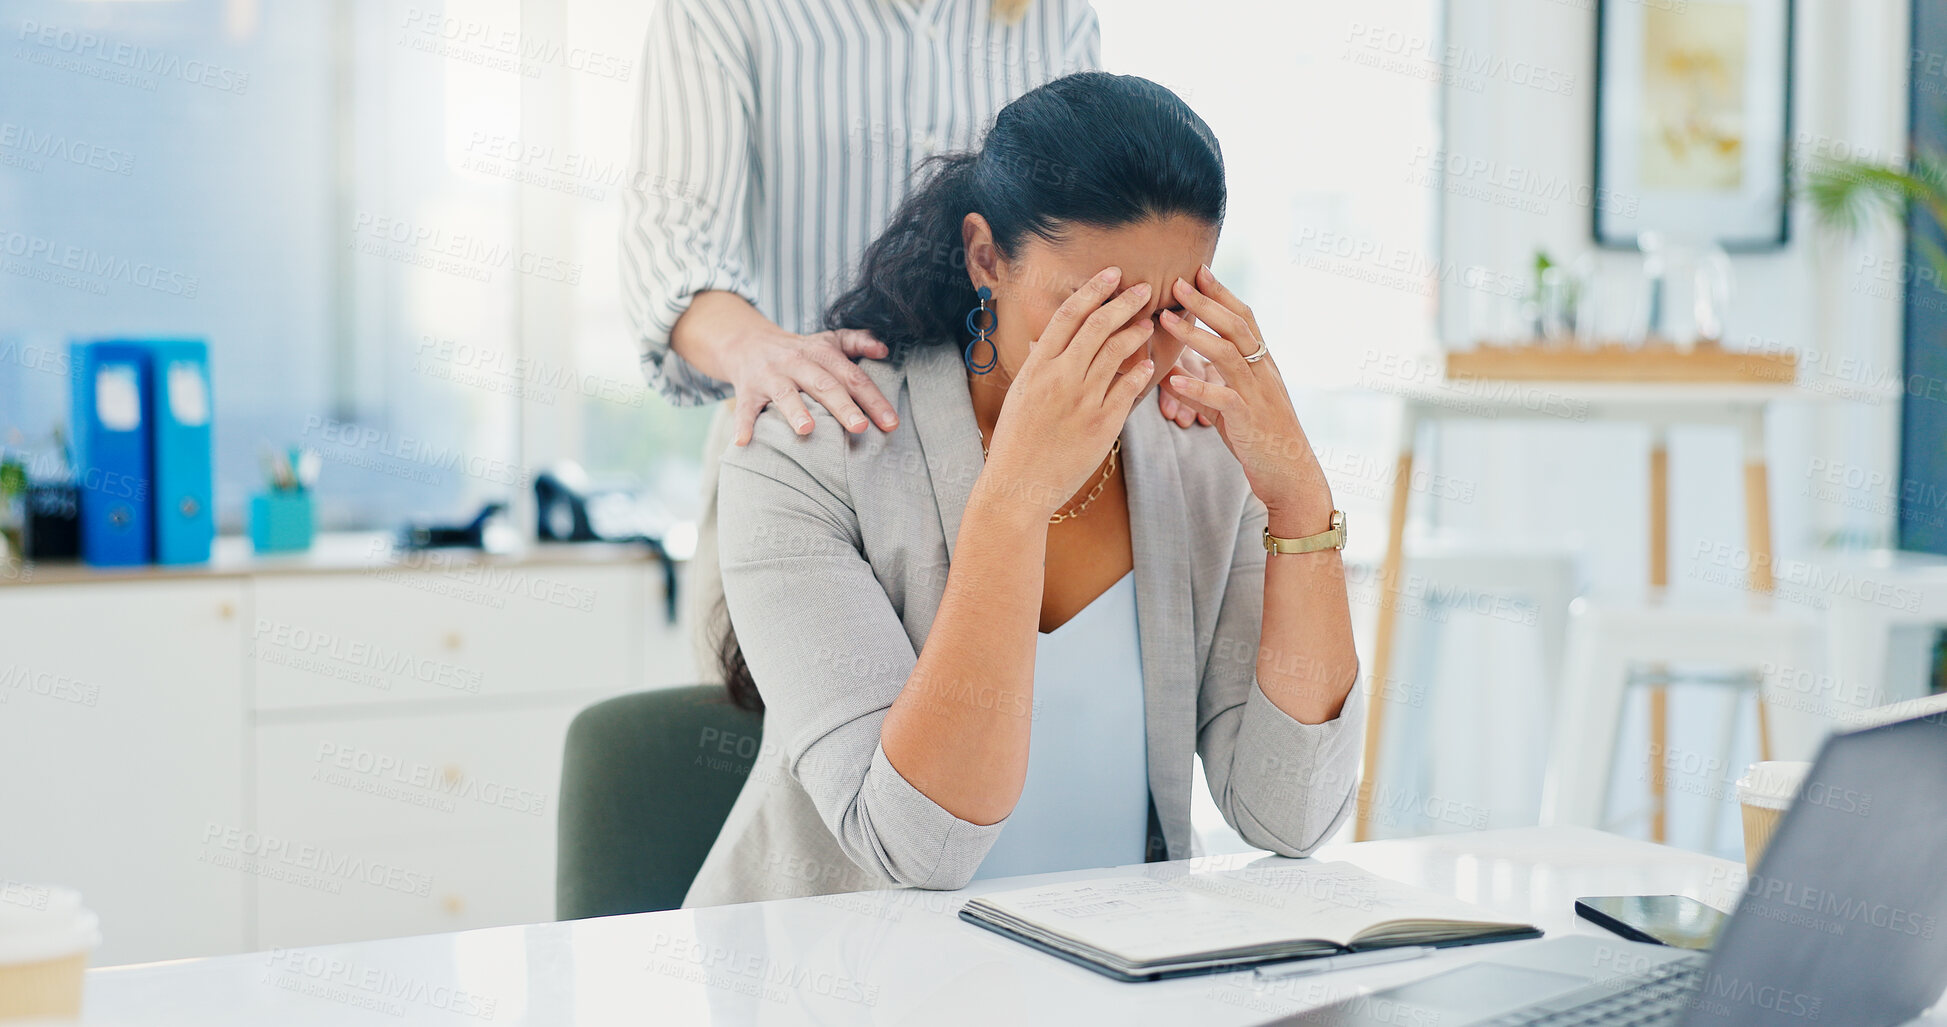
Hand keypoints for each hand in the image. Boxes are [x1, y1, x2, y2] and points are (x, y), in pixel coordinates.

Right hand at [722, 327, 898, 445]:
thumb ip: (857, 341)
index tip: (891, 422)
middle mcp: (797, 362)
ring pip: (785, 394)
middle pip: (823, 384)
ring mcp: (770, 376)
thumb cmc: (798, 350)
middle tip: (860, 427)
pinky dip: (743, 424)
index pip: (852, 376)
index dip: (873, 398)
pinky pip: (745, 409)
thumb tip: (884, 349)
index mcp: (821, 352)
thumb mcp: (827, 340)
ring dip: (795, 411)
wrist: (747, 342)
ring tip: (807, 430)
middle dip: (842, 405)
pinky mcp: (747, 390)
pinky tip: (743, 442)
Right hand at [982, 266, 1155, 518]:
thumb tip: (1043, 339)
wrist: (1018, 485)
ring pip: (1117, 352)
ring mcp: (1083, 400)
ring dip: (1136, 332)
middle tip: (1143, 290)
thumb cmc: (1015, 441)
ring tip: (1149, 324)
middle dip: (1124, 302)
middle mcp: (1060, 377)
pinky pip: (1128, 389)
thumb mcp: (1019, 395)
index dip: (1093, 289)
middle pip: (1098, 326)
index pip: (1068, 315)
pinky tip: (1148, 364)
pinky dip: (1140, 372)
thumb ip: (1037, 365)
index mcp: (1037, 366)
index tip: (1111, 274)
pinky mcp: (1102, 424)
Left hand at [1157, 265, 1332, 530]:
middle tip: (1177, 283)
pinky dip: (1197, 388)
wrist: (1291, 475)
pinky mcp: (1250, 421)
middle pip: (1236, 327)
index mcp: (1262, 364)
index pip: (1244, 318)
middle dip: (1206, 302)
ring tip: (1166, 322)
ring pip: (1228, 355)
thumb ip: (1208, 386)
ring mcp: (1258, 395)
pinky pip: (1222, 399)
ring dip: (1194, 335)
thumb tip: (1174, 373)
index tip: (1199, 270)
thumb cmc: (1260, 439)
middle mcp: (1263, 373)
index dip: (1223, 293)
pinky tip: (1172, 381)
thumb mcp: (1233, 406)